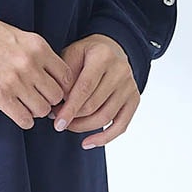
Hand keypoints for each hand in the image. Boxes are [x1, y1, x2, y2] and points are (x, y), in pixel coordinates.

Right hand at [0, 19, 74, 129]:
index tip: (55, 89)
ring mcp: (16, 82)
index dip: (63, 86)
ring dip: (37, 110)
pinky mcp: (2, 97)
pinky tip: (20, 111)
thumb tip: (60, 81)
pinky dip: (25, 119)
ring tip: (28, 103)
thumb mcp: (26, 39)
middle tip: (41, 97)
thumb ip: (44, 57)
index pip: (66, 76)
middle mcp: (30, 65)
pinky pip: (25, 119)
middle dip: (50, 99)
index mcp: (39, 48)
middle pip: (56, 95)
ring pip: (42, 110)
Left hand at [48, 35, 139, 149]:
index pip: (85, 88)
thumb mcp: (72, 53)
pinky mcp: (134, 99)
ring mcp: (129, 86)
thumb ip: (65, 76)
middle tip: (57, 120)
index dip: (70, 108)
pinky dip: (104, 138)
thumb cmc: (87, 54)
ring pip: (105, 117)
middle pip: (94, 105)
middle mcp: (120, 71)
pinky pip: (121, 125)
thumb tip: (60, 104)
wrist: (112, 48)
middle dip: (73, 117)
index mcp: (103, 56)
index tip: (57, 121)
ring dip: (83, 127)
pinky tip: (88, 142)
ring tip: (68, 126)